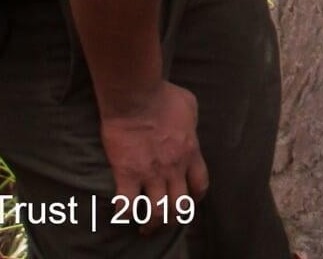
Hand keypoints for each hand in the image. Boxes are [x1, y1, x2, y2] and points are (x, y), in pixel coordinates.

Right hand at [99, 81, 209, 227]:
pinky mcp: (127, 174)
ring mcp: (151, 174)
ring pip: (157, 213)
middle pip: (180, 206)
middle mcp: (174, 168)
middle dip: (173, 217)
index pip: (200, 185)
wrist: (137, 96)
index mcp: (190, 152)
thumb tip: (187, 122)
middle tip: (165, 220)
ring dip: (152, 223)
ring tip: (145, 227)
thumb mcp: (188, 104)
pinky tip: (122, 213)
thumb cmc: (162, 95)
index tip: (187, 199)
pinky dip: (125, 214)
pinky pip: (127, 206)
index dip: (195, 197)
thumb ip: (191, 119)